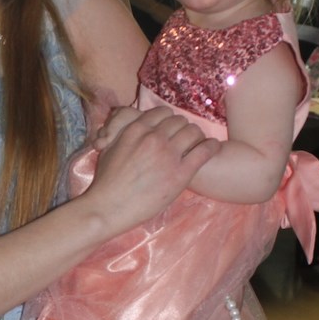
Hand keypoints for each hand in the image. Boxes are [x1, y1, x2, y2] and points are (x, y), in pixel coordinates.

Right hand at [84, 106, 219, 233]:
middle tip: (185, 138)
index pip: (162, 113)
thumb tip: (134, 128)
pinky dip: (211, 147)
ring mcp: (168, 155)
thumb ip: (125, 134)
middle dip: (183, 128)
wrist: (110, 207)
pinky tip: (212, 148)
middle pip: (180, 121)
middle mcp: (154, 138)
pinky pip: (204, 151)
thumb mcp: (110, 148)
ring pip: (193, 132)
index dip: (169, 119)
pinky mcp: (180, 174)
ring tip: (198, 143)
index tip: (171, 128)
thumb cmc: (106, 181)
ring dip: (197, 136)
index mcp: (136, 129)